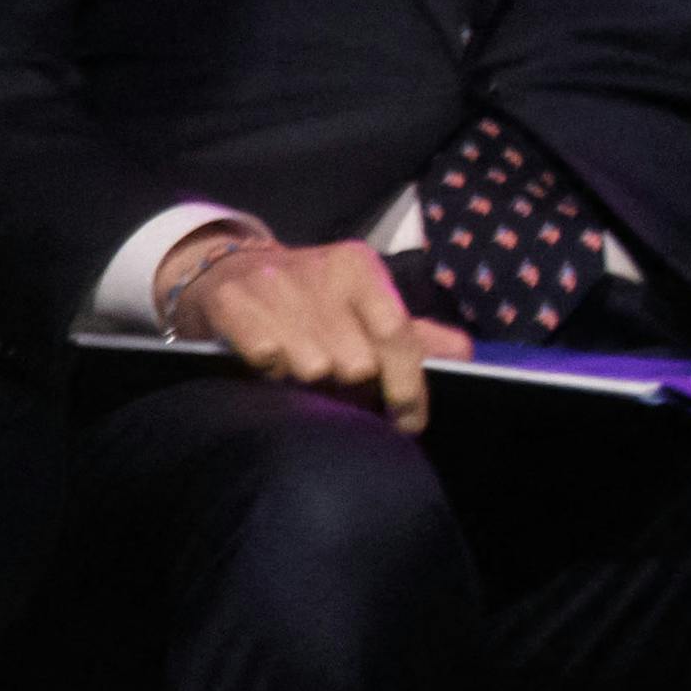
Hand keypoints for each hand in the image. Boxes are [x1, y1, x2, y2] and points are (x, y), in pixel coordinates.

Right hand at [168, 234, 473, 428]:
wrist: (226, 268)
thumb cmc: (310, 299)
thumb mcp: (363, 304)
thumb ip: (413, 334)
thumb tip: (464, 356)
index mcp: (361, 268)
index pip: (397, 334)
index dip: (407, 385)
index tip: (409, 422)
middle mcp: (321, 270)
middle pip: (356, 360)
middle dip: (351, 382)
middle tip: (338, 381)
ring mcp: (274, 283)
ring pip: (312, 366)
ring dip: (309, 379)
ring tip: (301, 366)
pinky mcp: (232, 301)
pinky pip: (267, 358)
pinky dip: (270, 370)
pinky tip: (268, 360)